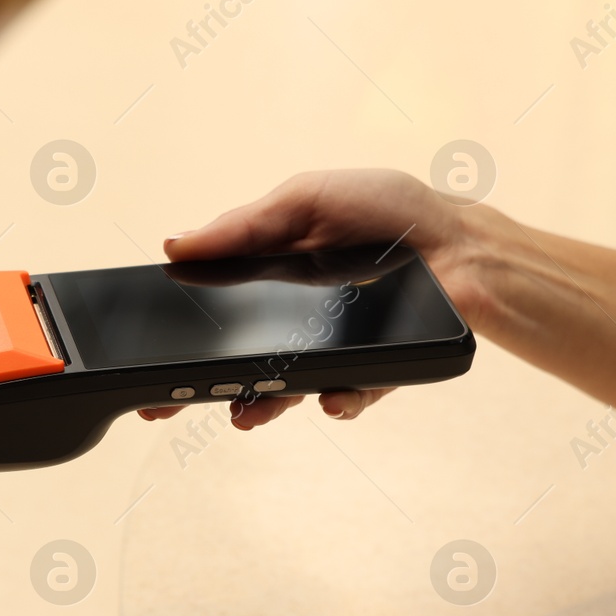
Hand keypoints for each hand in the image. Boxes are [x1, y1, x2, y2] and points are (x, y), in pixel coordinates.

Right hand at [139, 168, 494, 428]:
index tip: (148, 358)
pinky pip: (346, 395)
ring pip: (281, 390)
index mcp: (267, 274)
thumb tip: (176, 244)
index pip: (210, 311)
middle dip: (198, 388)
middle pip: (233, 362)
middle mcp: (291, 320)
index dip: (179, 336)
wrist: (466, 243)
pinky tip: (332, 396)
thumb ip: (242, 225)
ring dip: (259, 406)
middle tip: (165, 404)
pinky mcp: (370, 370)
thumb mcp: (306, 201)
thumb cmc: (390, 212)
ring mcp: (327, 349)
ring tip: (246, 414)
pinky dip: (339, 399)